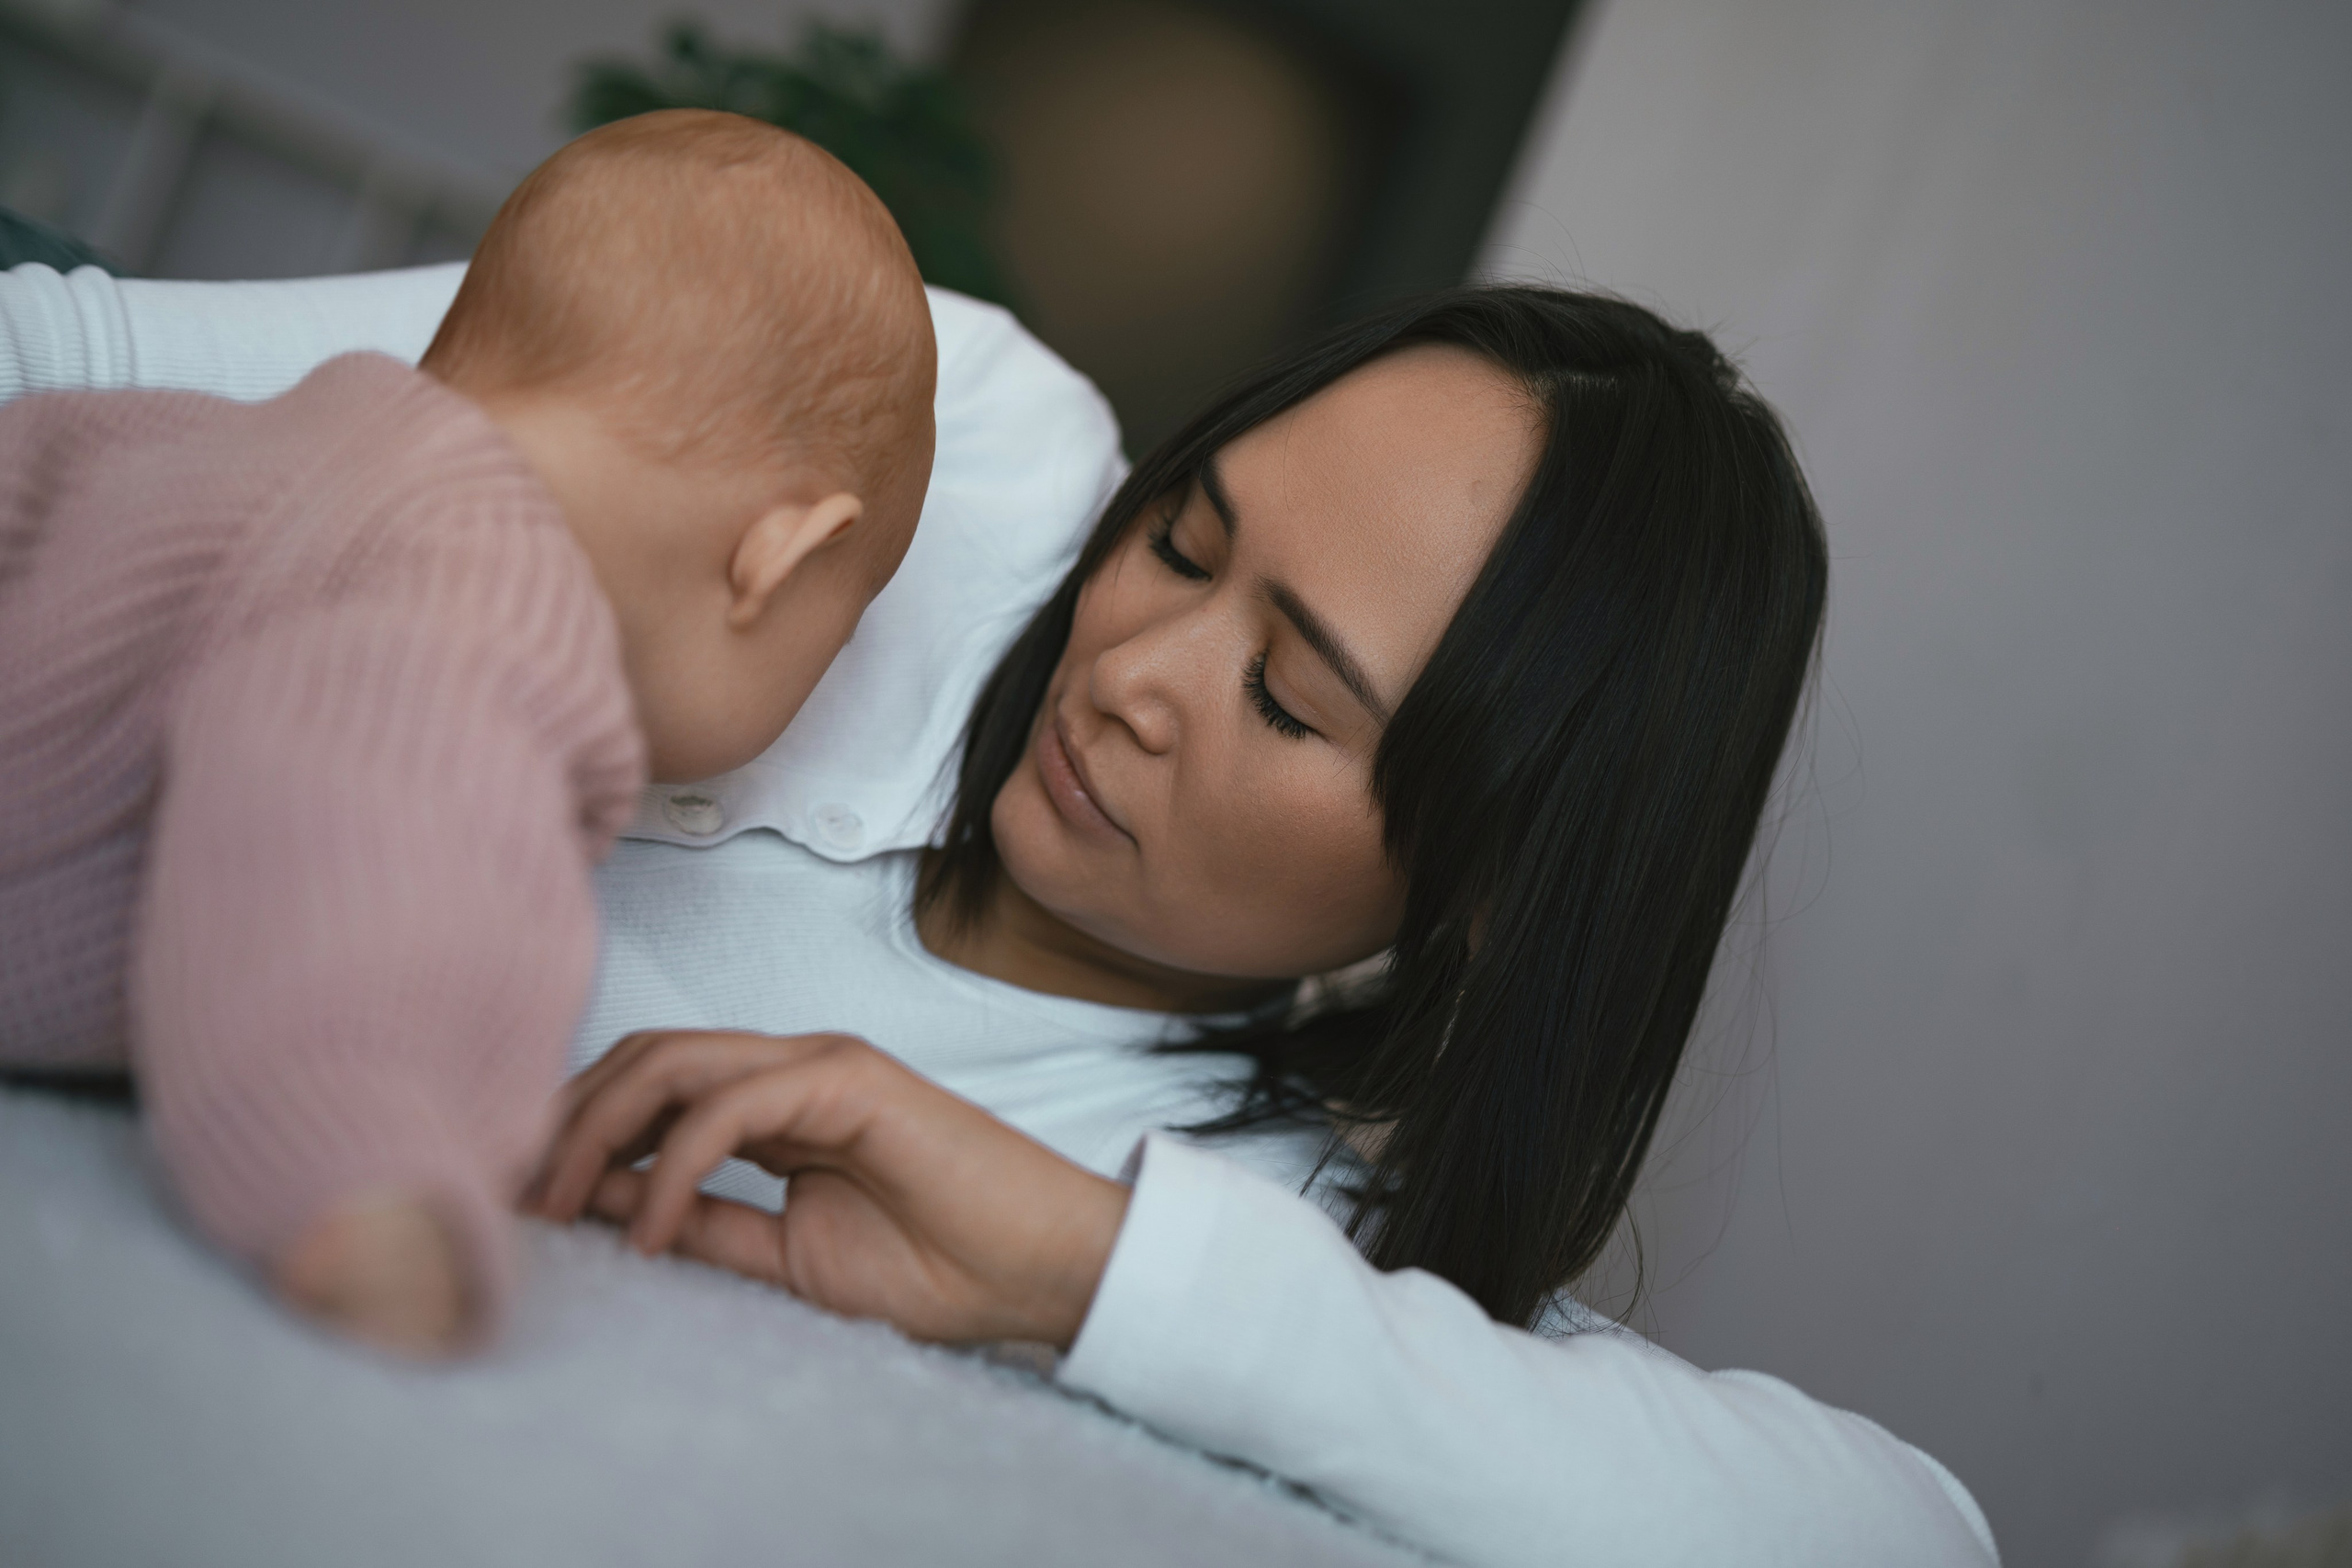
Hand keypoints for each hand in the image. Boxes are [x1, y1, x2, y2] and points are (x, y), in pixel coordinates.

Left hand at [527, 1030, 1130, 1347]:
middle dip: (565, 1120)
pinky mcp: (848, 1080)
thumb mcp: (786, 1255)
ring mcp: (820, 1064)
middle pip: (642, 1057)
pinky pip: (728, 1109)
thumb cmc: (939, 1265)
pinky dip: (671, 1166)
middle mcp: (791, 1068)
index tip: (515, 1199)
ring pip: (672, 1061)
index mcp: (777, 1102)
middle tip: (515, 1198)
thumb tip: (600, 1202)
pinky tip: (650, 1229)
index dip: (574, 1132)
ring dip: (598, 1130)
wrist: (1042, 1268)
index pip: (649, 1086)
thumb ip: (702, 1221)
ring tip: (559, 1205)